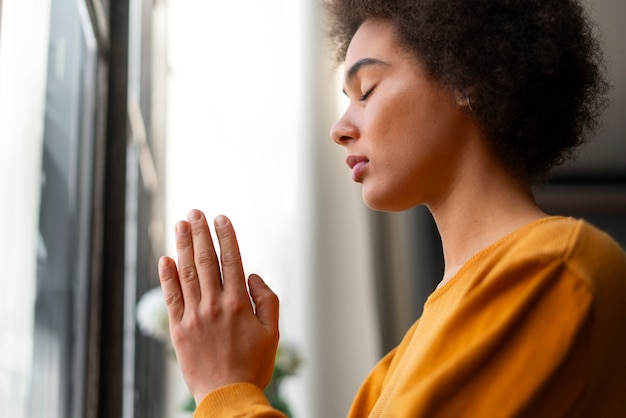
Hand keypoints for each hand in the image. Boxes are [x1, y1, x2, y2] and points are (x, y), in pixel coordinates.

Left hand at [158, 209, 279, 404]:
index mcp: (239, 304)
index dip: (225, 236)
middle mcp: (215, 305)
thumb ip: (267, 300)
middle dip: (201, 233)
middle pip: (206, 261)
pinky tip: (165, 258)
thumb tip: (252, 276)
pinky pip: (171, 298)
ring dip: (183, 246)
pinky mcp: (178, 330)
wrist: (228, 397)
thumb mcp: (272, 333)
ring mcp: (194, 316)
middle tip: (195, 212)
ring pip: (187, 273)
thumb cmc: (254, 365)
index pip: (231, 260)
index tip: (220, 218)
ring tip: (180, 225)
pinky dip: (167, 277)